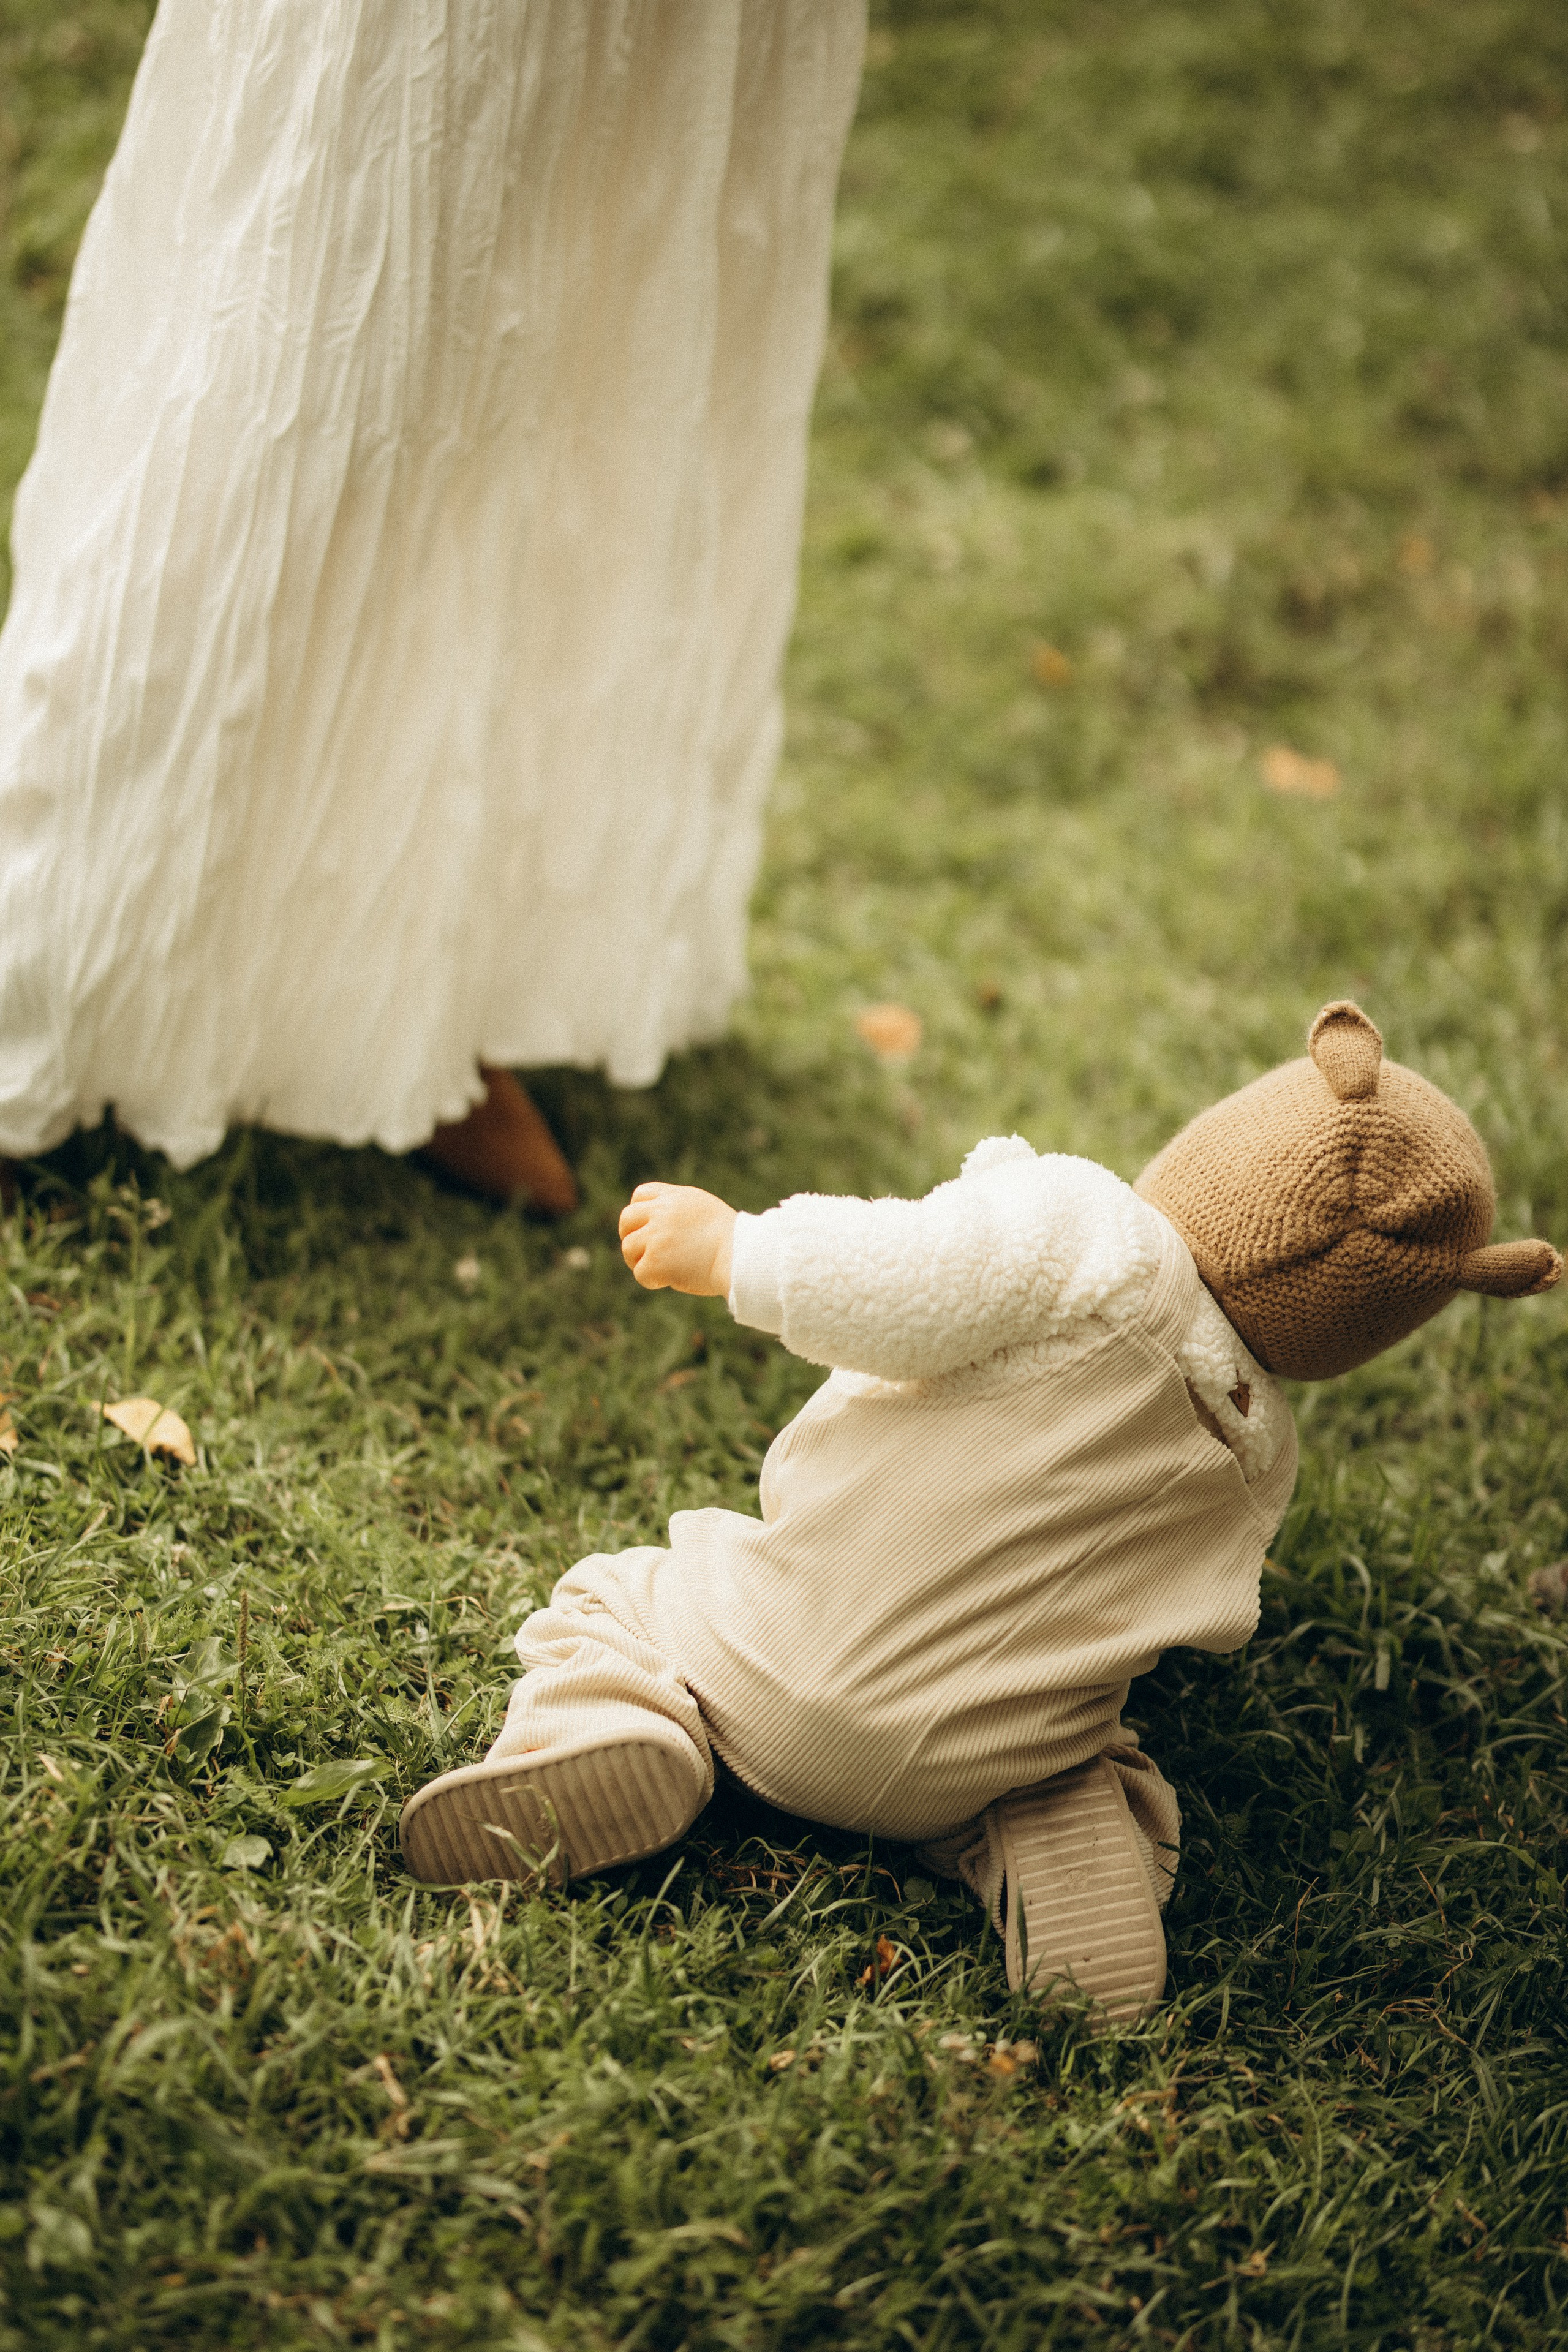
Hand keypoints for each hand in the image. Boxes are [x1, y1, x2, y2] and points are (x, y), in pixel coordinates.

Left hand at [618, 1183, 736, 1297]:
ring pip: (628, 1247)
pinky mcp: (655, 1261)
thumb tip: (657, 1223)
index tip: (646, 1227)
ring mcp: (656, 1236)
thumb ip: (678, 1211)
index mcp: (674, 1197)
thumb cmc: (732, 1240)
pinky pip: (640, 1273)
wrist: (741, 1257)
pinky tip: (669, 1280)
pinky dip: (652, 1281)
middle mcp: (661, 1213)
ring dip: (639, 1260)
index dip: (639, 1212)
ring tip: (660, 1269)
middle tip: (642, 1251)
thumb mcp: (704, 1210)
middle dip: (630, 1235)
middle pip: (627, 1219)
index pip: (640, 1195)